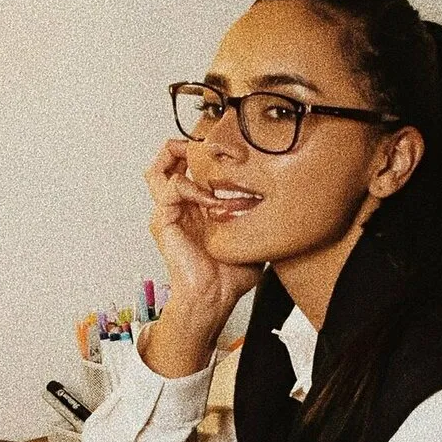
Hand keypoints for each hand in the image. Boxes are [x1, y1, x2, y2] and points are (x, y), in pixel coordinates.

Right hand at [144, 140, 263, 336]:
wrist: (215, 298)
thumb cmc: (229, 276)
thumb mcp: (252, 235)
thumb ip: (257, 215)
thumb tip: (284, 199)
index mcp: (195, 208)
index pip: (186, 168)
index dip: (200, 153)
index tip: (225, 151)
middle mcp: (178, 208)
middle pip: (164, 162)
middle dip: (180, 146)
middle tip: (201, 144)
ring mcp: (168, 213)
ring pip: (157, 170)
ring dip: (181, 160)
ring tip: (204, 168)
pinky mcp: (164, 221)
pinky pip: (171, 188)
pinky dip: (192, 187)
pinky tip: (211, 202)